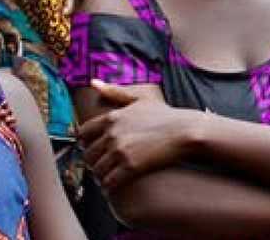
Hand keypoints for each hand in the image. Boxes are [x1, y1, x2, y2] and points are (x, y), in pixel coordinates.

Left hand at [79, 80, 198, 190]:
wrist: (186, 131)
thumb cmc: (166, 115)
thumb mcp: (141, 98)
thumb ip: (115, 92)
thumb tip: (93, 83)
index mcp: (112, 117)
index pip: (82, 134)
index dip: (87, 143)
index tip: (97, 147)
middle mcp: (112, 134)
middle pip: (88, 155)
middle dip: (95, 161)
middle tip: (105, 164)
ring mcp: (120, 151)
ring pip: (97, 170)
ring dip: (102, 175)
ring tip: (111, 175)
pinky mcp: (130, 167)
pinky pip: (108, 182)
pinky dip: (109, 186)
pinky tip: (116, 185)